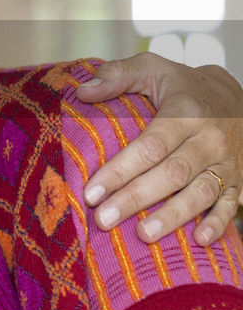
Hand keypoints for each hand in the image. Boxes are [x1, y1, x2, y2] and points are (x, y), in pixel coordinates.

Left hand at [75, 52, 241, 245]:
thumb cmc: (181, 85)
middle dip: (136, 199)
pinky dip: (219, 223)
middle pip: (171, 174)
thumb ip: (117, 75)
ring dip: (172, 216)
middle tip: (103, 220)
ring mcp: (226, 161)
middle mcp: (209, 139)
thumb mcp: (152, 69)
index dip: (120, 171)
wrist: (234, 94)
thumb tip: (82, 91)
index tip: (91, 192)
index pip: (149, 147)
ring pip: (200, 193)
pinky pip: (230, 203)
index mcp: (186, 112)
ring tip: (143, 235)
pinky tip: (199, 240)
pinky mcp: (238, 179)